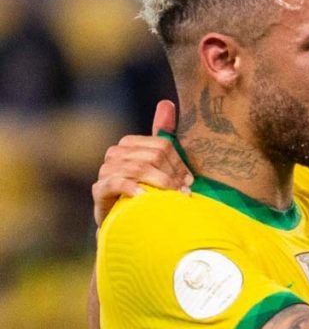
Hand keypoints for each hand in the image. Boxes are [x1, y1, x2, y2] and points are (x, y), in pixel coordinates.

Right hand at [91, 100, 191, 225]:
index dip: (179, 164)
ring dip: (159, 184)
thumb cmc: (150, 193)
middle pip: (151, 157)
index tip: (189, 182)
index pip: (162, 146)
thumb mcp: (161, 166)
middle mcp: (115, 155)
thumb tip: (167, 103)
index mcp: (131, 145)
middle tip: (183, 193)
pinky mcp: (99, 191)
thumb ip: (164, 136)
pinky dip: (131, 188)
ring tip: (172, 198)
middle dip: (171, 176)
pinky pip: (114, 183)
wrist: (130, 226)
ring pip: (136, 168)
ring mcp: (105, 172)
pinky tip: (145, 197)